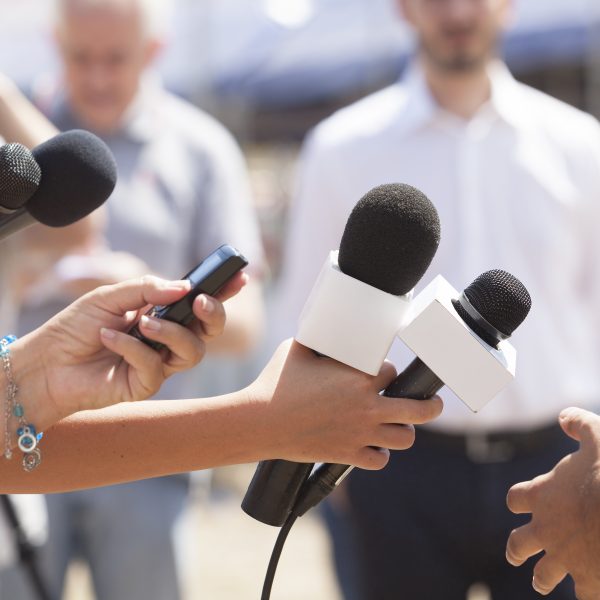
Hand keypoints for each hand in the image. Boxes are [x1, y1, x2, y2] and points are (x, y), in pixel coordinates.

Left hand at [13, 273, 246, 426]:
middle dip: (213, 314)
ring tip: (142, 323)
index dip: (223, 291)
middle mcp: (167, 339)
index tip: (240, 277)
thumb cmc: (78, 326)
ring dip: (172, 333)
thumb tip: (185, 288)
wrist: (47, 362)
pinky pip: (155, 367)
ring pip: (192, 351)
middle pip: (209, 330)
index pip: (200, 303)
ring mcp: (159, 363)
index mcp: (163, 314)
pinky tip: (109, 338)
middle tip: (198, 301)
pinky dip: (133, 348)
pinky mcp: (146, 385)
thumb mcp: (111, 295)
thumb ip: (147, 288)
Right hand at [248, 339, 443, 467]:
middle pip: (419, 410)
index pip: (392, 372)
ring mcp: (360, 434)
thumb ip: (316, 339)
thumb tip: (318, 328)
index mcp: (359, 378)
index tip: (381, 373)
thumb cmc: (276, 382)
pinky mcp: (348, 455)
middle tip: (433, 403)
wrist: (259, 421)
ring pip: (405, 438)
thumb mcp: (296, 349)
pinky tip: (374, 448)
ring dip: (404, 431)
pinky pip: (380, 460)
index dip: (388, 372)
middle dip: (432, 406)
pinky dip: (380, 455)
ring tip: (399, 426)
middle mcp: (367, 407)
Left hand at [506, 407, 599, 598]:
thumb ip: (579, 424)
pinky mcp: (587, 581)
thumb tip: (564, 416)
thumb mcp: (597, 436)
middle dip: (517, 549)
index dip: (520, 501)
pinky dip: (585, 594)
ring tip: (540, 582)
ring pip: (542, 576)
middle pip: (517, 544)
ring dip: (541, 578)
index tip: (523, 504)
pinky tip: (589, 592)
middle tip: (515, 554)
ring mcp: (563, 558)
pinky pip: (581, 595)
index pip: (515, 499)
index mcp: (541, 496)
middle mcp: (544, 529)